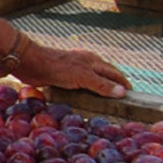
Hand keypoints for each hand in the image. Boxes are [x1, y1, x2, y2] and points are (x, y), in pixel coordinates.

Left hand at [9, 38, 129, 98]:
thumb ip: (102, 84)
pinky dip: (85, 92)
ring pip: (91, 80)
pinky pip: (78, 85)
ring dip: (99, 89)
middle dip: (113, 85)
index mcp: (93, 61)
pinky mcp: (62, 77)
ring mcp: (73, 70)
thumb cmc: (58, 67)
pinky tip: (84, 99)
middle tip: (121, 99)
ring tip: (105, 101)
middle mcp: (85, 64)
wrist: (31, 64)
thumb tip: (122, 92)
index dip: (123, 83)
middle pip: (104, 75)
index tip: (132, 94)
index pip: (114, 73)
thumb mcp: (84, 76)